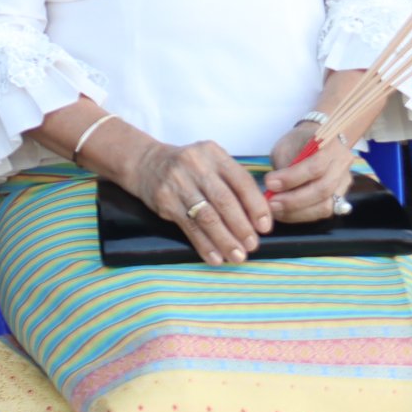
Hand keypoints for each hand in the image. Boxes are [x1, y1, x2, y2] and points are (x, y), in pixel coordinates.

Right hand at [125, 140, 269, 265]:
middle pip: (224, 200)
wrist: (146, 163)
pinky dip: (204, 245)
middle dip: (241, 226)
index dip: (256, 206)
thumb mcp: (211, 163)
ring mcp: (178, 182)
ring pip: (206, 216)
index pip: (241, 180)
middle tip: (252, 245)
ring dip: (224, 240)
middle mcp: (196, 165)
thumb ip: (233, 184)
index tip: (265, 227)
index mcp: (213, 154)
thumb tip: (259, 218)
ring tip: (237, 256)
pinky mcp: (165, 200)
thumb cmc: (189, 168)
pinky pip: (189, 227)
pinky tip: (215, 257)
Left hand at [263, 126, 354, 222]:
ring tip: (275, 210)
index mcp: (333, 145)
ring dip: (296, 212)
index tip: (269, 183)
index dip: (292, 178)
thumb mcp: (287, 146)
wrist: (315, 143)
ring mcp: (344, 184)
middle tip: (270, 203)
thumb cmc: (298, 143)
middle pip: (322, 190)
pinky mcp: (340, 198)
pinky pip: (322, 212)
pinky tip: (285, 213)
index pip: (316, 166)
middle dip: (293, 200)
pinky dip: (301, 215)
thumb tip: (273, 189)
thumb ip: (285, 166)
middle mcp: (343, 165)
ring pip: (325, 206)